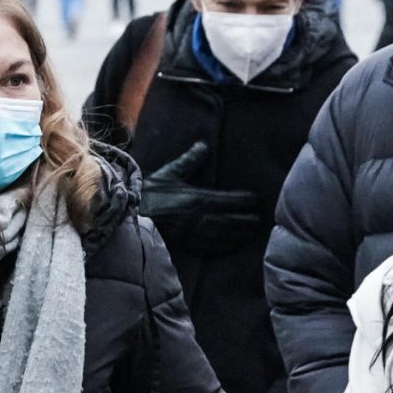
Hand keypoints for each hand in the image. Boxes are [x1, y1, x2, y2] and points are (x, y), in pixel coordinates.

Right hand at [140, 143, 263, 242]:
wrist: (132, 215)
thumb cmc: (151, 193)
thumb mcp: (170, 173)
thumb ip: (190, 160)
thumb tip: (203, 144)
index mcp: (199, 198)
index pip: (232, 200)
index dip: (247, 200)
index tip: (256, 199)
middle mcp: (201, 217)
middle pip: (235, 219)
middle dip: (249, 218)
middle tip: (260, 217)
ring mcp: (197, 233)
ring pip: (228, 234)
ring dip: (243, 232)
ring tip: (254, 230)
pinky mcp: (190, 245)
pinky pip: (215, 247)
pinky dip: (229, 246)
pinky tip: (237, 243)